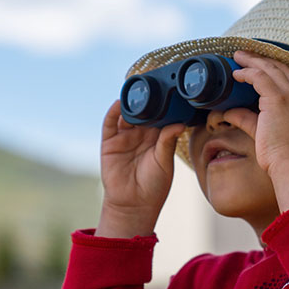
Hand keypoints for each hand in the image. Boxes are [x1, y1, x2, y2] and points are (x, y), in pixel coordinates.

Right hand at [95, 100, 184, 237]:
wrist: (134, 205)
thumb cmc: (154, 186)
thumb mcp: (164, 162)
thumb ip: (167, 142)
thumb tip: (178, 124)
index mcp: (157, 138)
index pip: (160, 115)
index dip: (164, 103)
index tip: (171, 89)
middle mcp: (141, 135)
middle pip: (142, 111)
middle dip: (146, 99)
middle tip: (153, 83)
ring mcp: (124, 137)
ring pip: (127, 114)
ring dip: (130, 103)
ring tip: (137, 91)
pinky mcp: (110, 143)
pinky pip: (110, 123)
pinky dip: (114, 112)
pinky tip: (120, 102)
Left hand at [223, 51, 288, 173]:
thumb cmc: (282, 155)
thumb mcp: (263, 131)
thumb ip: (247, 118)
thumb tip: (228, 112)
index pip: (286, 75)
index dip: (270, 66)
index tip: (255, 63)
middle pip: (278, 66)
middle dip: (259, 59)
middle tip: (242, 55)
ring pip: (269, 68)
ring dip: (251, 61)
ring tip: (236, 58)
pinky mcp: (278, 99)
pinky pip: (260, 77)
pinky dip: (247, 73)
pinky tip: (236, 74)